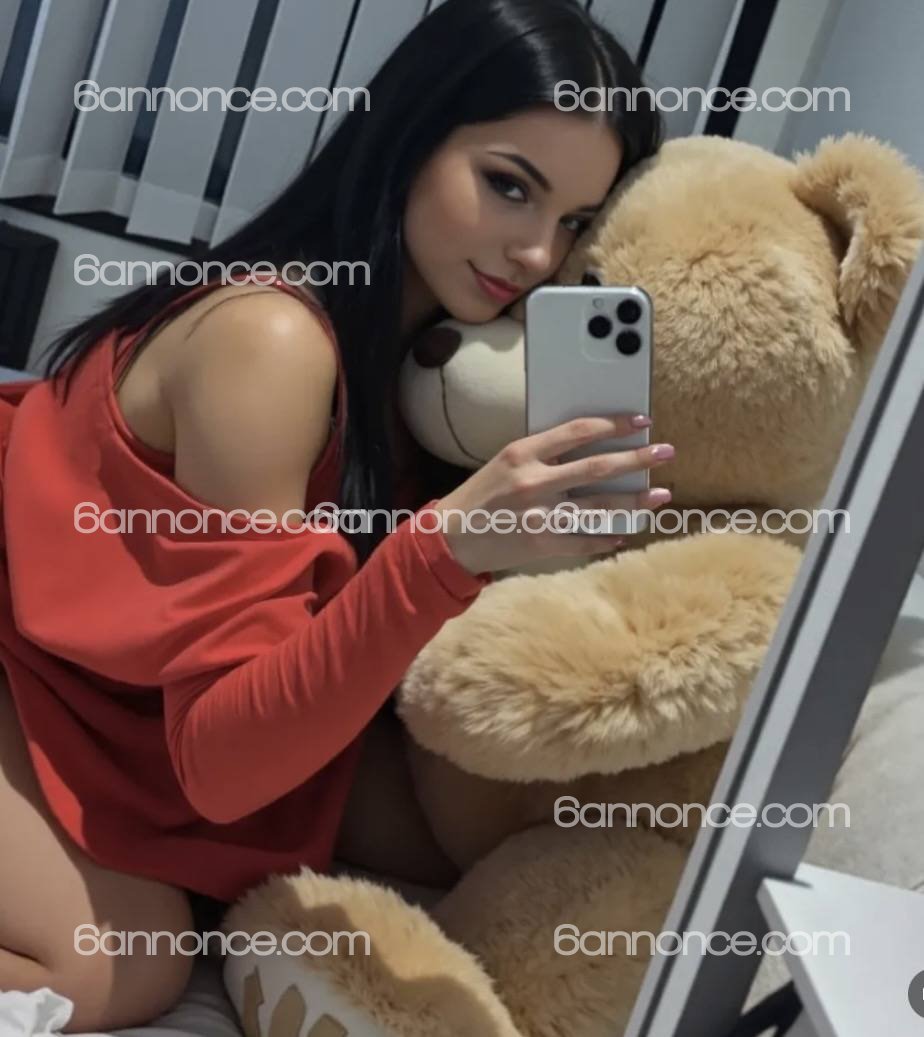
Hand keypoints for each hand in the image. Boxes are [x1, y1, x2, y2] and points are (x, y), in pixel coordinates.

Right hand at [433, 414, 674, 574]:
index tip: (640, 420)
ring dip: (634, 502)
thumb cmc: (483, 494)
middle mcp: (533, 482)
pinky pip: (583, 541)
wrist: (452, 537)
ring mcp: (538, 516)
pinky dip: (605, 538)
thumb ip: (544, 454)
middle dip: (637, 459)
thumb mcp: (507, 461)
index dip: (614, 424)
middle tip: (665, 452)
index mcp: (523, 452)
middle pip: (597, 468)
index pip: (578, 431)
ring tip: (661, 496)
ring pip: (598, 506)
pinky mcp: (540, 544)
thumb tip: (594, 447)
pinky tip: (623, 534)